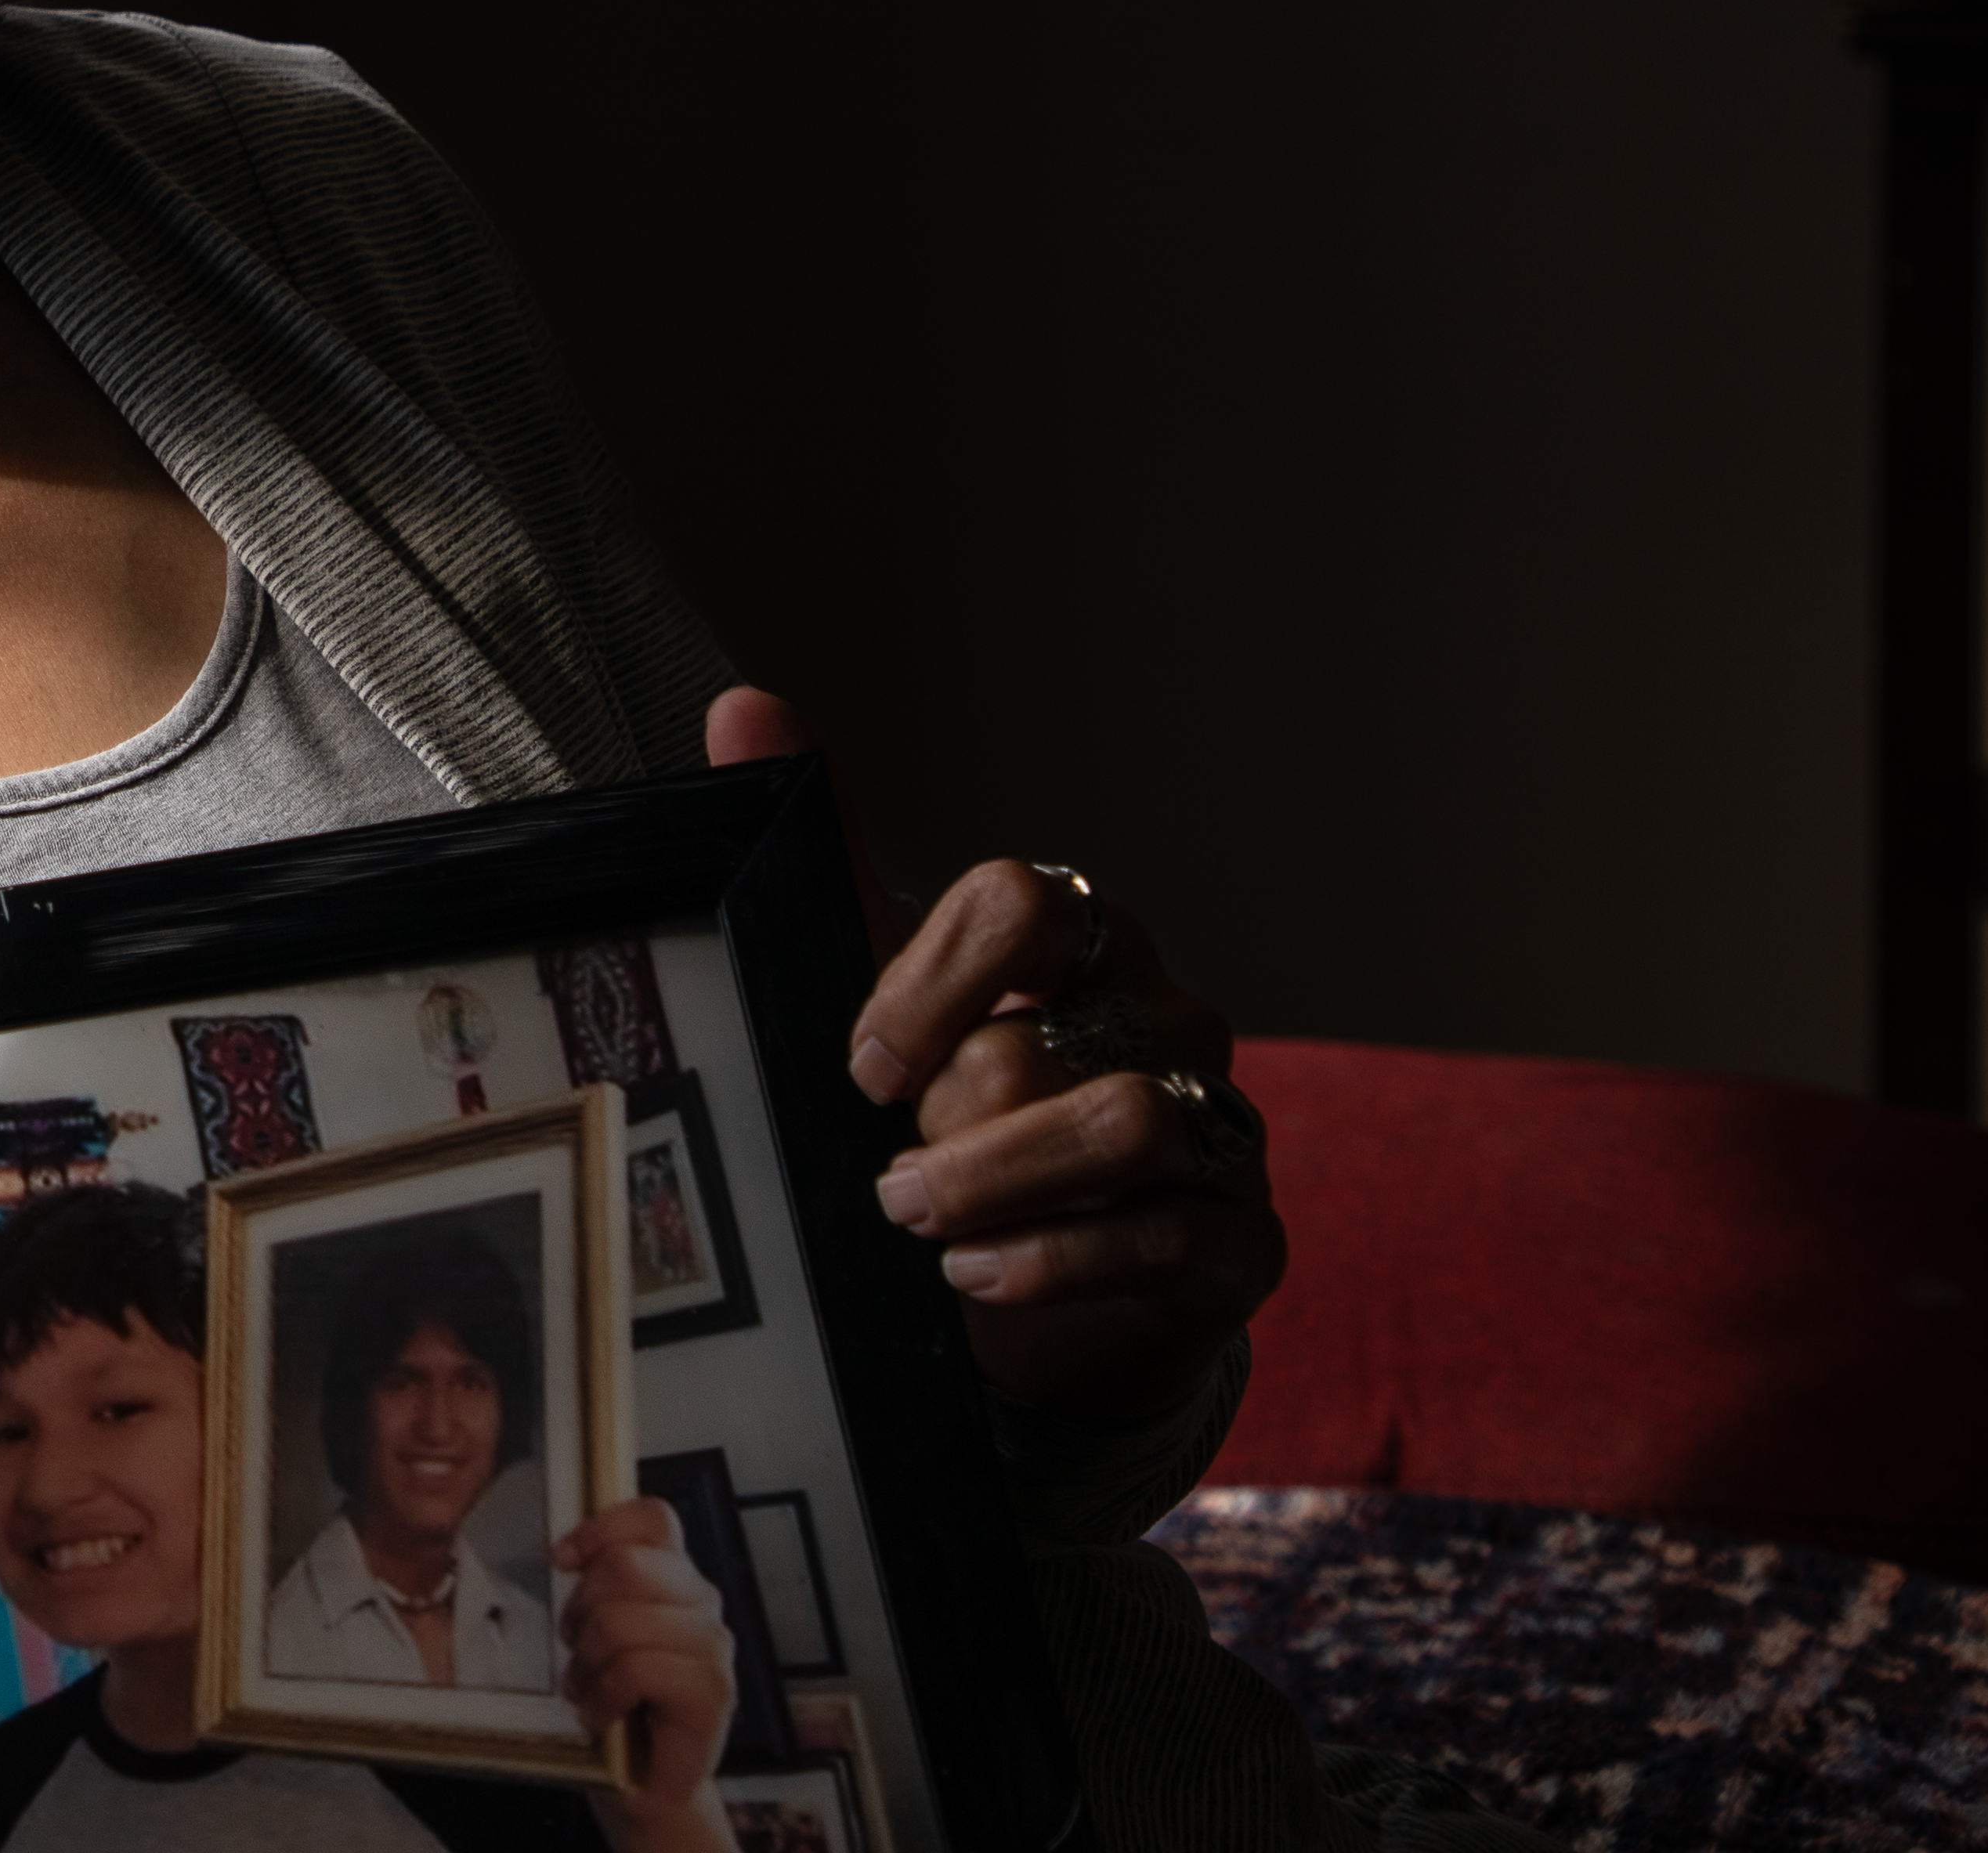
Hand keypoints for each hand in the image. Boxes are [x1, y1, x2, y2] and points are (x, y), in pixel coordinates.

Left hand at [547, 1493, 736, 1847]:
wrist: (644, 1781)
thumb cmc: (618, 1702)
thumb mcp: (597, 1632)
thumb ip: (597, 1586)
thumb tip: (566, 1550)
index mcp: (674, 1577)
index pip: (652, 1518)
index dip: (601, 1529)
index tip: (563, 1559)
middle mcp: (702, 1604)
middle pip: (625, 1567)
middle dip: (582, 1611)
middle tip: (579, 1648)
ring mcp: (713, 1648)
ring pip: (623, 1622)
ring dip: (589, 1663)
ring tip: (592, 1688)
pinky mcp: (713, 1693)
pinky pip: (638, 1669)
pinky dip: (606, 1696)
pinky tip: (606, 1713)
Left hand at [708, 691, 1280, 1424]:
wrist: (1034, 1282)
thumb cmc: (956, 1121)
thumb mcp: (884, 1004)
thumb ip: (821, 861)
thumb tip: (745, 705)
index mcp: (1080, 940)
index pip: (1022, 904)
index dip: (925, 988)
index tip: (861, 1068)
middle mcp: (1162, 1016)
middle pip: (1043, 1043)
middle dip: (947, 1121)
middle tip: (888, 1178)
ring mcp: (1216, 1126)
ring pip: (1120, 1124)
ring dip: (996, 1182)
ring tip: (920, 1226)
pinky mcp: (1242, 1240)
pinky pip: (1168, 1239)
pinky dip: (1055, 1262)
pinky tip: (980, 1278)